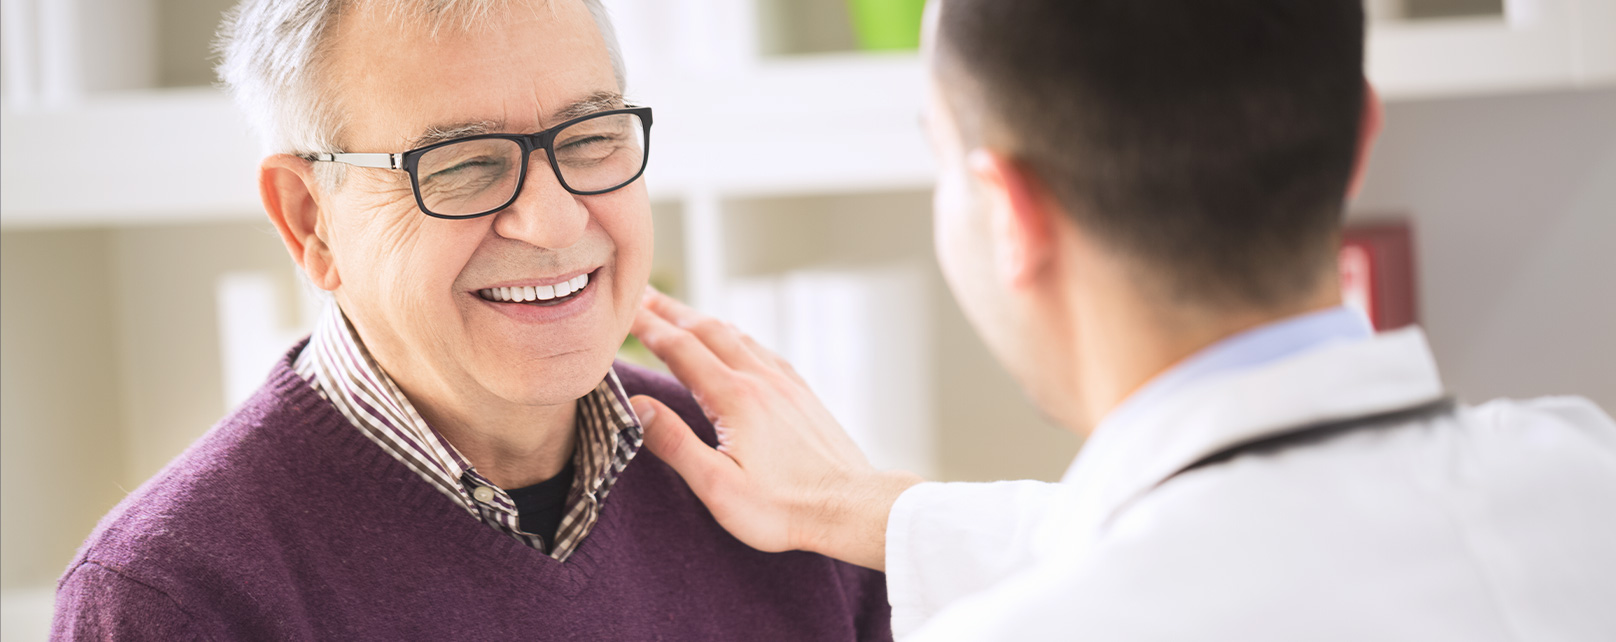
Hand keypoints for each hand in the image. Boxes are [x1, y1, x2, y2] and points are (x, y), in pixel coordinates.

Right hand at [629, 289, 923, 570]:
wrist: (851, 506)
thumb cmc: (783, 508)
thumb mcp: (718, 487)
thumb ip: (675, 443)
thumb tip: (636, 405)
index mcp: (735, 397)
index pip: (679, 348)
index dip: (647, 326)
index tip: (621, 309)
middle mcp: (760, 378)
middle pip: (706, 330)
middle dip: (670, 310)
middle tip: (641, 295)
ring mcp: (784, 382)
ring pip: (736, 335)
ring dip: (702, 320)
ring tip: (678, 313)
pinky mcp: (801, 393)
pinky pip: (761, 350)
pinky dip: (735, 336)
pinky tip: (734, 341)